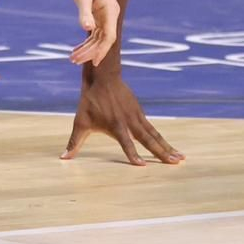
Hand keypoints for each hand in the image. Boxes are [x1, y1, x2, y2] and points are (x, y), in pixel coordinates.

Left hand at [62, 69, 181, 165]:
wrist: (104, 76)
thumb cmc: (91, 100)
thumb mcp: (80, 121)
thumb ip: (74, 142)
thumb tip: (63, 158)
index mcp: (116, 125)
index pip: (126, 143)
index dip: (132, 155)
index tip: (141, 166)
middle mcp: (130, 122)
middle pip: (149, 140)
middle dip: (162, 152)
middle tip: (176, 162)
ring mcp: (137, 116)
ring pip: (155, 134)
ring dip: (167, 146)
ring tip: (180, 157)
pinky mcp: (140, 112)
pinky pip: (153, 128)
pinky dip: (161, 138)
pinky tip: (169, 146)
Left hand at [68, 0, 118, 65]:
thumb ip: (85, 13)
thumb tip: (88, 29)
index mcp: (110, 11)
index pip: (109, 37)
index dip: (101, 51)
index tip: (93, 63)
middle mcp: (110, 14)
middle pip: (103, 40)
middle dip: (90, 52)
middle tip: (73, 60)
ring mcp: (105, 14)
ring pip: (98, 38)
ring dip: (87, 48)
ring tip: (72, 58)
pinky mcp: (99, 13)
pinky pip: (95, 32)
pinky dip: (87, 41)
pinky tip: (77, 48)